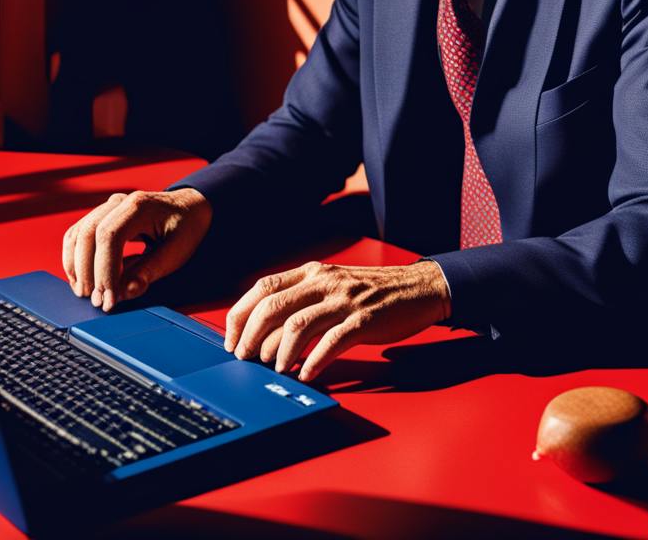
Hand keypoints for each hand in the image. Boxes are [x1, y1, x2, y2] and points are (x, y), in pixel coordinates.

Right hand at [61, 188, 211, 310]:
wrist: (190, 207)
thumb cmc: (186, 227)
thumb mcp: (177, 251)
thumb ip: (150, 271)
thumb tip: (125, 292)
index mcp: (140, 206)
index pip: (109, 237)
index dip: (104, 271)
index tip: (108, 299)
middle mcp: (120, 202)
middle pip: (88, 233)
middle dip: (87, 271)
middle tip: (95, 301)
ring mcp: (109, 207)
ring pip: (78, 234)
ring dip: (76, 266)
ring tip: (85, 294)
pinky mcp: (102, 216)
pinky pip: (79, 234)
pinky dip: (74, 258)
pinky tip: (81, 280)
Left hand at [223, 260, 451, 381]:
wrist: (417, 288)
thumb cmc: (370, 293)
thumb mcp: (332, 285)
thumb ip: (303, 299)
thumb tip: (265, 330)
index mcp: (312, 272)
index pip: (263, 287)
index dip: (240, 314)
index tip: (231, 339)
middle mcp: (324, 281)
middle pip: (274, 306)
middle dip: (252, 336)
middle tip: (246, 359)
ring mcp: (344, 299)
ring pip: (298, 324)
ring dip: (280, 351)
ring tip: (276, 369)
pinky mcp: (365, 318)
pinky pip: (333, 341)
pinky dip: (315, 361)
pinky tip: (308, 374)